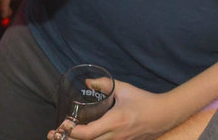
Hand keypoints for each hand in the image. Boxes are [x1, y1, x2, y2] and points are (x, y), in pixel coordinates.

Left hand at [47, 80, 173, 139]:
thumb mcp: (124, 89)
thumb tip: (88, 82)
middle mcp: (115, 136)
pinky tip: (82, 138)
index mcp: (115, 121)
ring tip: (64, 137)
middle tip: (54, 134)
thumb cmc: (144, 101)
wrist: (163, 115)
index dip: (71, 131)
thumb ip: (105, 84)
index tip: (63, 125)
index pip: (87, 133)